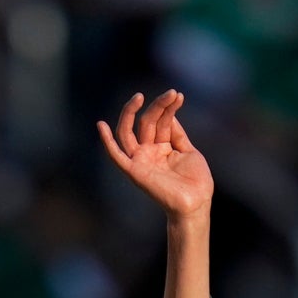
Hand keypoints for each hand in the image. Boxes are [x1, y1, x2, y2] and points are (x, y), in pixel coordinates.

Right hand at [95, 91, 213, 221]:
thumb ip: (177, 134)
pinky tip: (101, 125)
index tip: (179, 95)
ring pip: (128, 132)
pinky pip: (116, 156)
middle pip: (147, 122)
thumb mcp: (189, 152)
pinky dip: (107, 142)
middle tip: (172, 92)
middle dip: (158, 105)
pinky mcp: (134, 171)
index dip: (168, 107)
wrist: (196, 204)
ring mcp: (141, 161)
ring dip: (131, 112)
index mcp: (162, 147)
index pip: (161, 121)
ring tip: (139, 96)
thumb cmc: (196, 182)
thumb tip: (169, 115)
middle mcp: (149, 152)